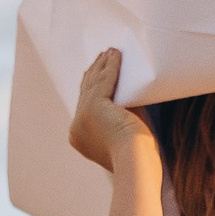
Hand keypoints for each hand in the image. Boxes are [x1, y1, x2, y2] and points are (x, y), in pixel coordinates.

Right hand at [69, 48, 155, 169]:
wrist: (136, 163)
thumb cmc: (137, 156)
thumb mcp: (123, 131)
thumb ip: (121, 114)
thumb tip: (129, 94)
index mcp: (79, 136)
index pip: (84, 104)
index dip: (91, 86)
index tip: (100, 73)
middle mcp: (76, 125)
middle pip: (86, 91)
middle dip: (95, 72)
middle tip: (104, 57)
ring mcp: (83, 114)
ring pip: (93, 82)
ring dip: (103, 64)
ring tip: (111, 52)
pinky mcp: (95, 105)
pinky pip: (105, 80)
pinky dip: (111, 65)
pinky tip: (116, 54)